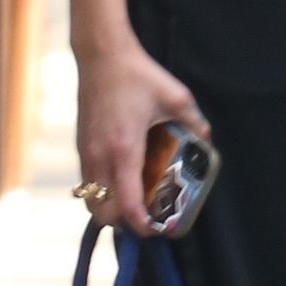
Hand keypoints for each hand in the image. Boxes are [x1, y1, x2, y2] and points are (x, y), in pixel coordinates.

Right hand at [74, 36, 210, 234]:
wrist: (101, 56)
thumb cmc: (137, 75)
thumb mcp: (175, 97)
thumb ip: (193, 122)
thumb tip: (205, 141)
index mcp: (125, 149)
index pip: (127, 204)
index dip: (141, 225)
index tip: (158, 229)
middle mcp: (100, 157)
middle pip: (104, 213)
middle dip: (125, 224)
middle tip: (148, 217)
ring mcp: (86, 154)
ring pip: (91, 201)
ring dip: (111, 210)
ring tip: (135, 202)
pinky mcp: (80, 147)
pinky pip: (87, 184)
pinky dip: (102, 193)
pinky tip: (123, 180)